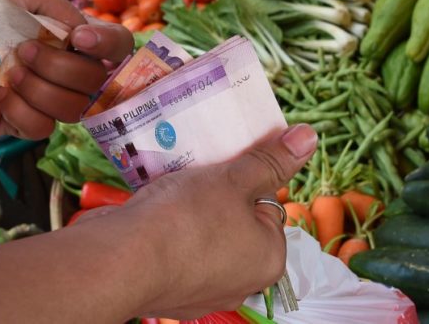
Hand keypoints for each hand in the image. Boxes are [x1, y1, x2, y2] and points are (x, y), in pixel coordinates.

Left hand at [0, 0, 132, 139]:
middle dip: (60, 67)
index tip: (79, 40)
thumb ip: (63, 8)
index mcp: (75, 40)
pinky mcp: (22, 122)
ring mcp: (47, 99)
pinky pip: (42, 129)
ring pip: (73, 109)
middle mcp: (68, 72)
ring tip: (10, 72)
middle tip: (24, 50)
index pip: (119, 47)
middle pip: (97, 83)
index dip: (111, 47)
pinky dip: (19, 110)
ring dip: (40, 89)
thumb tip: (85, 40)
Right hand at [125, 124, 316, 319]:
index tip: (225, 165)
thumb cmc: (187, 218)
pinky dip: (169, 233)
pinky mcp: (168, 291)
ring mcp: (202, 291)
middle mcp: (241, 282)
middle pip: (235, 222)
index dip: (247, 179)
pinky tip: (154, 215)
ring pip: (204, 236)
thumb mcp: (235, 178)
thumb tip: (309, 137)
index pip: (268, 206)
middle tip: (200, 174)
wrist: (119, 262)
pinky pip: (177, 251)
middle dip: (218, 195)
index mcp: (268, 259)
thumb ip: (272, 160)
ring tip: (175, 189)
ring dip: (192, 212)